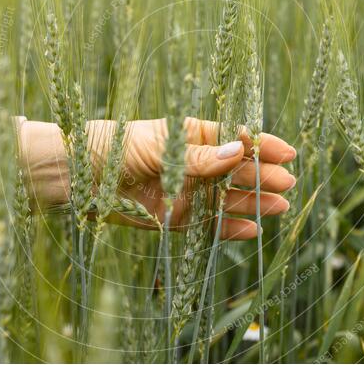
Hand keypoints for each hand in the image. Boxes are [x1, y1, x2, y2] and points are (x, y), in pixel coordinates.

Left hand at [19, 117, 296, 239]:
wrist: (75, 174)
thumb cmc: (115, 145)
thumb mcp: (160, 147)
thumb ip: (199, 156)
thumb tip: (241, 151)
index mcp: (192, 135)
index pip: (235, 139)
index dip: (262, 145)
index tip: (288, 153)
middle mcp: (194, 163)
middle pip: (237, 171)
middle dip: (263, 176)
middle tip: (288, 184)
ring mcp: (186, 191)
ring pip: (227, 199)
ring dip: (253, 203)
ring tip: (279, 207)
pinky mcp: (174, 218)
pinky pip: (208, 225)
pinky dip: (229, 228)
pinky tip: (252, 229)